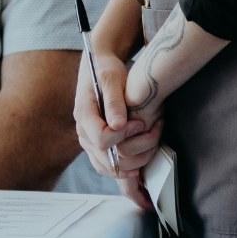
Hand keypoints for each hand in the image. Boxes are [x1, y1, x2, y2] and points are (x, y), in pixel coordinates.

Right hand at [74, 46, 160, 185]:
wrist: (98, 68)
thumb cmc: (106, 70)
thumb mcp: (112, 79)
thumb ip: (114, 102)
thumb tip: (118, 126)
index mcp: (84, 115)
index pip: (102, 140)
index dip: (124, 136)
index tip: (140, 123)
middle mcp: (83, 132)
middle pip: (108, 159)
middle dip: (136, 151)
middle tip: (153, 133)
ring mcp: (88, 142)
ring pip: (109, 168)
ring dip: (135, 163)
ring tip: (152, 146)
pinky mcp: (96, 146)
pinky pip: (108, 167)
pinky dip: (126, 169)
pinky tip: (141, 163)